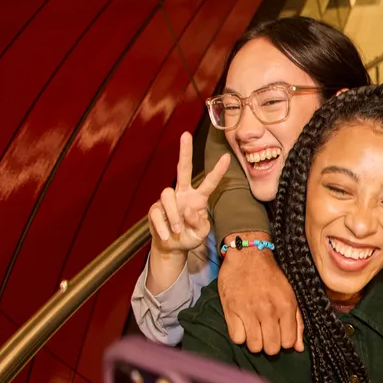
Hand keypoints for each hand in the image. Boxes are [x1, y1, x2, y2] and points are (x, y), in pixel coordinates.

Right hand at [148, 132, 230, 254]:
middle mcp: (183, 194)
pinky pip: (157, 213)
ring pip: (167, 194)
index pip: (209, 183)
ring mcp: (168, 200)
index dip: (218, 171)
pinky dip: (163, 227)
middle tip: (185, 134)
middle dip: (185, 152)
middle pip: (183, 169)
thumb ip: (199, 223)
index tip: (227, 157)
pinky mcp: (155, 209)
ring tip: (176, 231)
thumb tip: (187, 209)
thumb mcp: (201, 234)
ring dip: (172, 215)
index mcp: (198, 199)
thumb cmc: (189, 237)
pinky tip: (167, 235)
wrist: (172, 247)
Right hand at [218, 239, 304, 353]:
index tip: (279, 334)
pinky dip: (240, 335)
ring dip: (254, 341)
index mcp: (286, 307)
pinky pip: (237, 338)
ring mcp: (249, 311)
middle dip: (269, 345)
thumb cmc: (271, 276)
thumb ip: (296, 322)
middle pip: (271, 349)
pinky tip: (242, 325)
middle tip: (266, 333)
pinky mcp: (231, 310)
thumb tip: (298, 348)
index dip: (283, 342)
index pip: (288, 343)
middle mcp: (268, 311)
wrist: (248, 255)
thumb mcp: (290, 296)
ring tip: (254, 330)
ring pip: (254, 346)